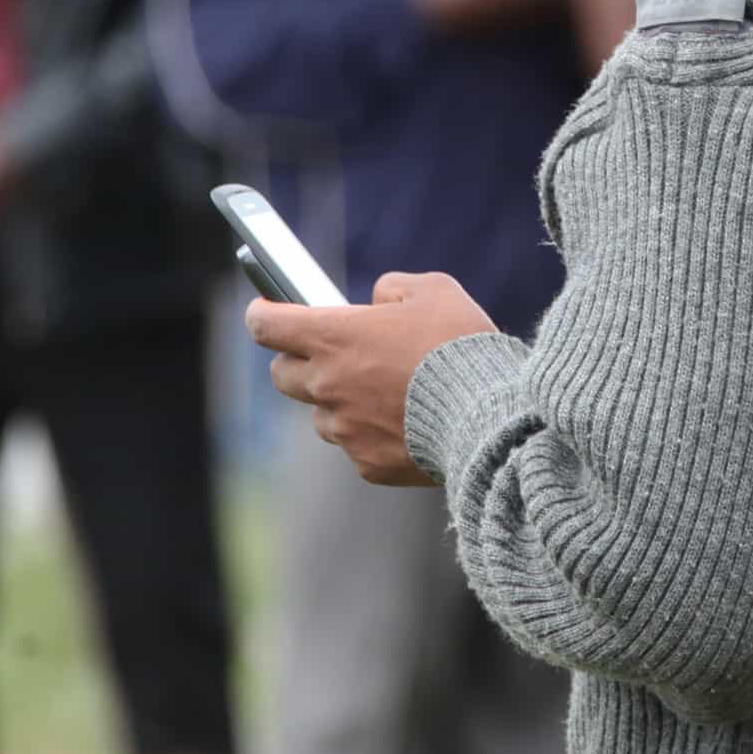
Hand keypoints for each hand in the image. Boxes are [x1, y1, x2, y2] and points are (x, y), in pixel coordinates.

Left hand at [247, 271, 499, 485]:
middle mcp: (328, 385)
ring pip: (321, 415)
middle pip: (283, 374)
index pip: (265, 324)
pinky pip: (356, 446)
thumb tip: (378, 302)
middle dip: (299, 361)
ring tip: (383, 392)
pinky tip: (406, 423)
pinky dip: (372, 435)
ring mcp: (345, 429)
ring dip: (339, 401)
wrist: (491, 416)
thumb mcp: (434, 291)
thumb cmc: (460, 346)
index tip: (265, 310)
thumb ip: (393, 289)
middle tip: (332, 352)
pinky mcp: (367, 464)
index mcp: (334, 337)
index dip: (262, 314)